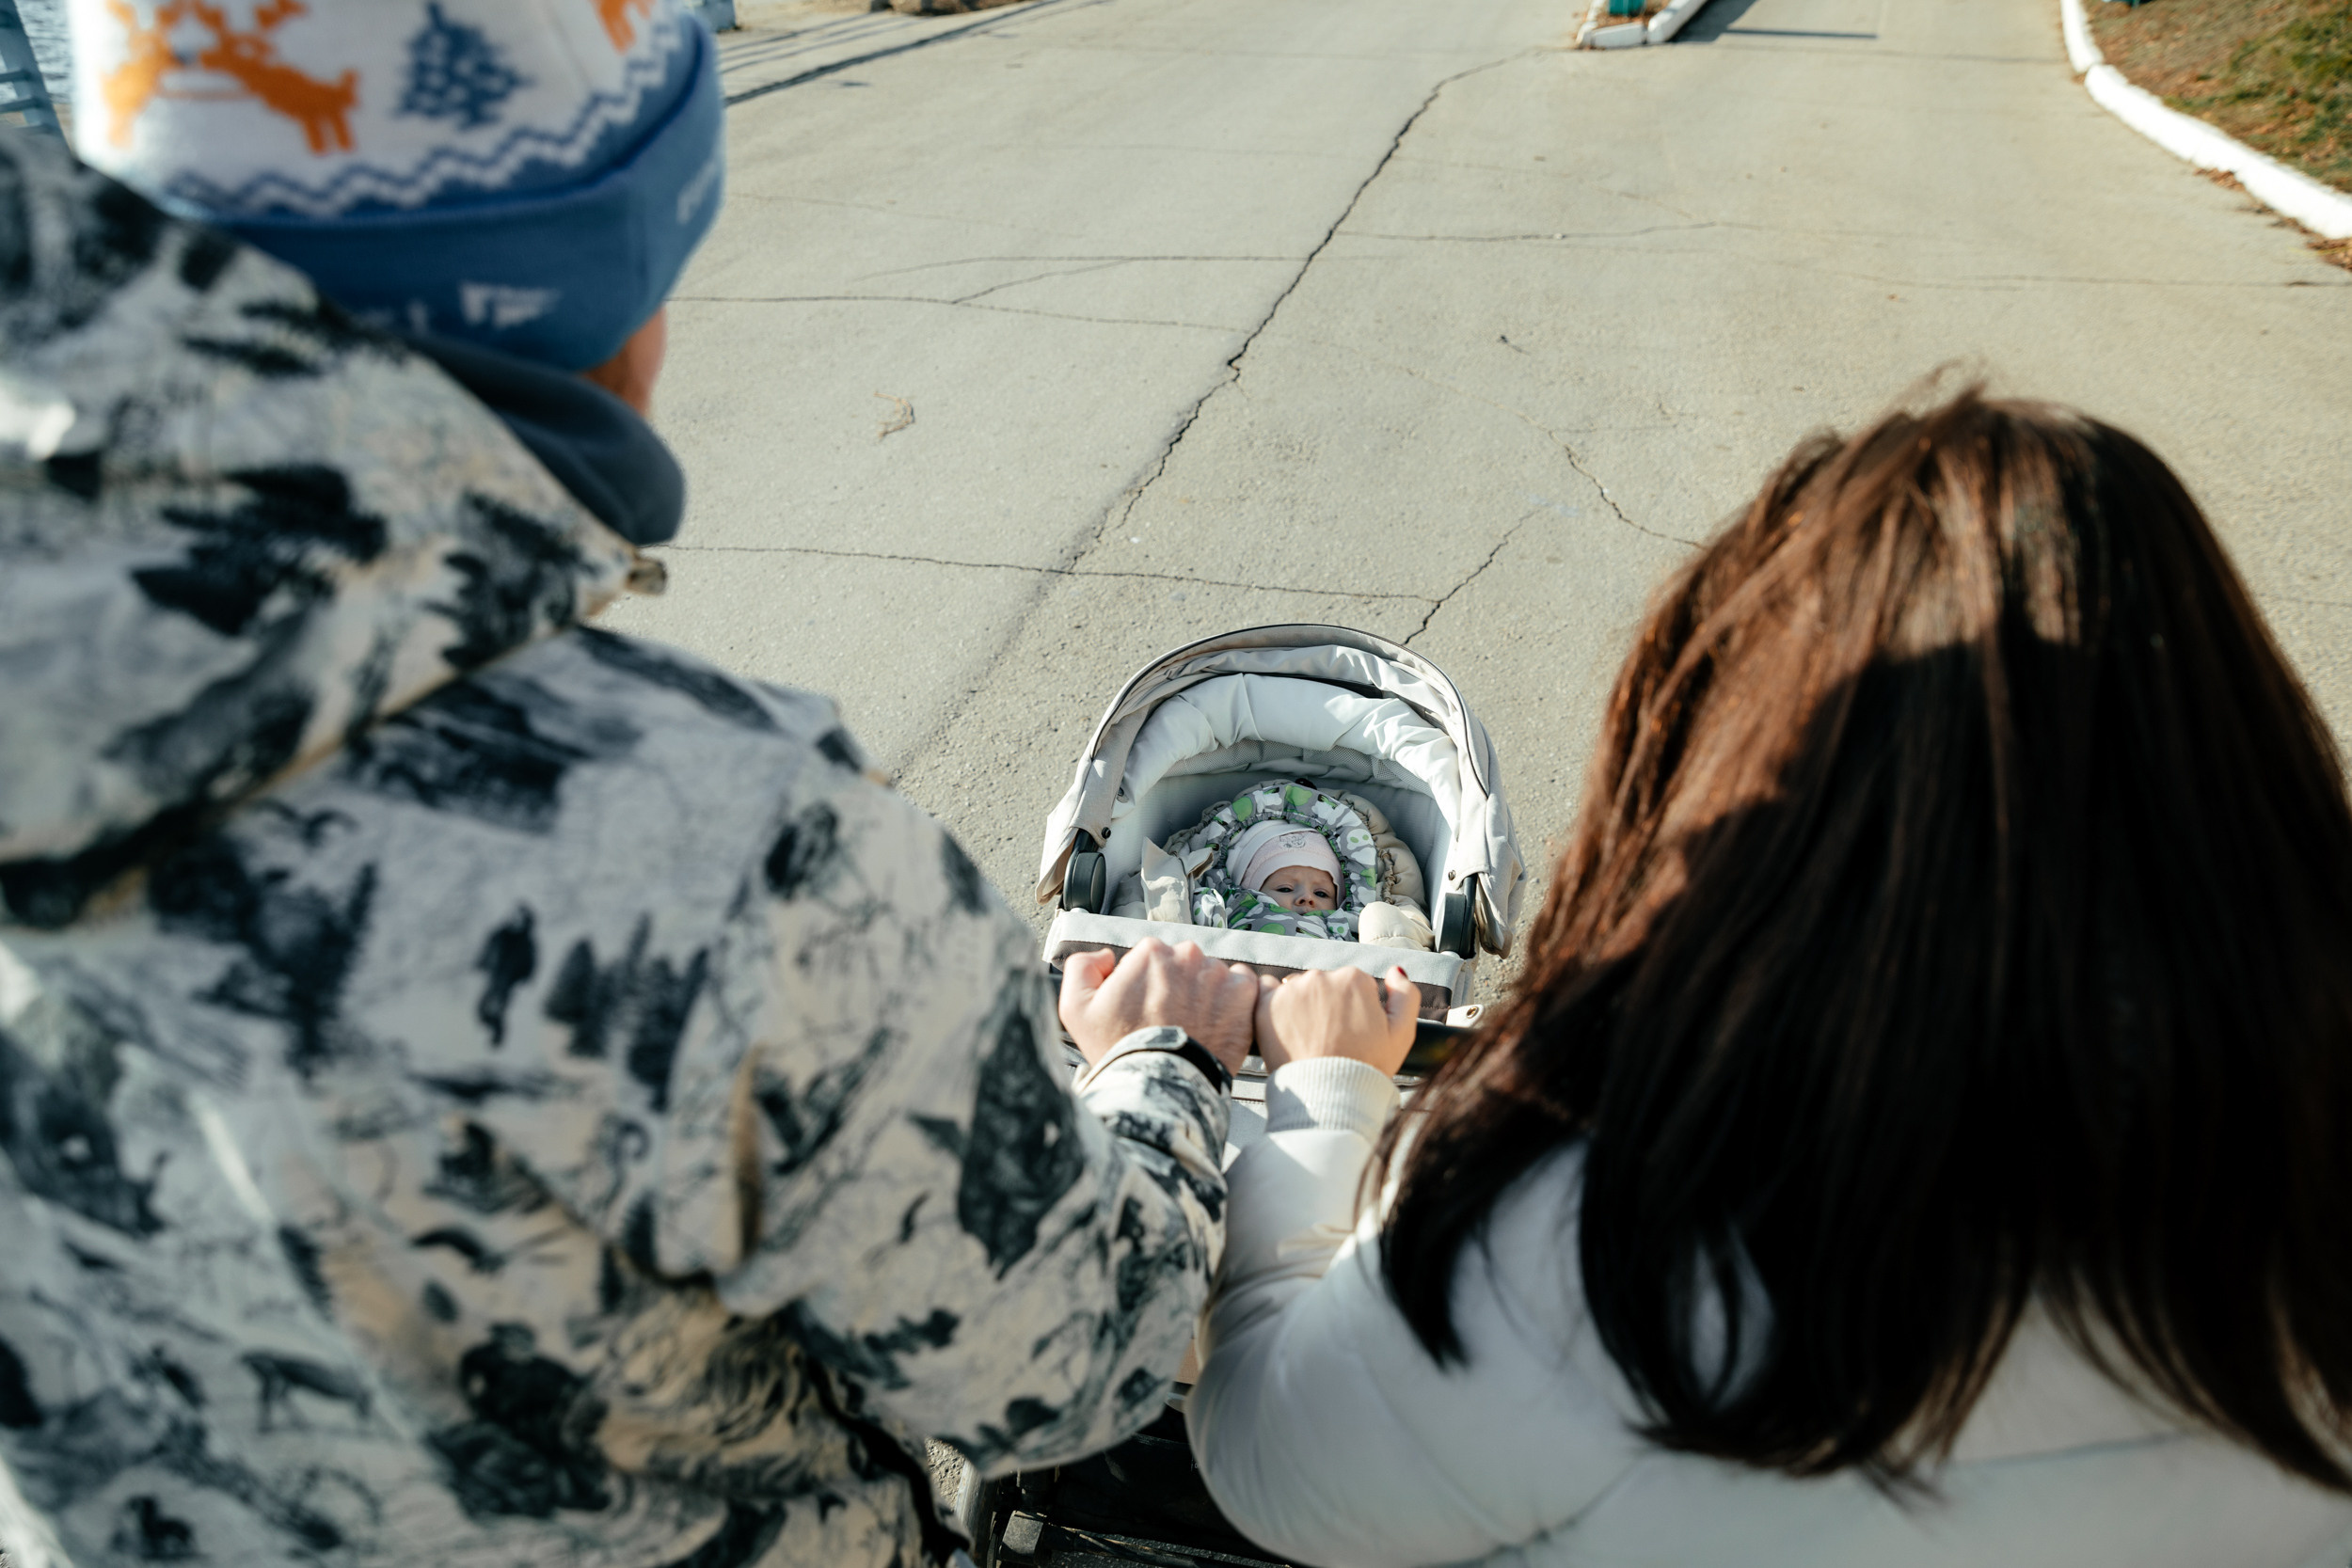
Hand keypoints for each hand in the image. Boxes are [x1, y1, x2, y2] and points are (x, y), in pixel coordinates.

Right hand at [1059, 939, 1262, 1072]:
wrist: (1162, 1086)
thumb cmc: (1120, 1050)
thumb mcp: (1076, 1008)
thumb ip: (1082, 966)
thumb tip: (1107, 955)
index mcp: (1150, 952)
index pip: (1151, 958)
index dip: (1145, 984)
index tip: (1146, 1009)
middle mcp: (1187, 955)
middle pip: (1183, 964)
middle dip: (1177, 986)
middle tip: (1170, 1019)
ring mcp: (1218, 973)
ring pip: (1211, 975)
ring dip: (1204, 993)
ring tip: (1194, 1025)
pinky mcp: (1243, 994)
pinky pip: (1242, 985)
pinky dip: (1233, 1000)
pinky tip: (1218, 1022)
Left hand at [1255, 965, 1416, 1077]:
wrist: (1328, 1095)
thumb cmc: (1366, 1067)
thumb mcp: (1402, 1033)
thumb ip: (1406, 995)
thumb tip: (1396, 971)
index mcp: (1354, 979)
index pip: (1353, 985)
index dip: (1354, 1009)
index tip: (1351, 1031)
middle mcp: (1321, 977)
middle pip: (1324, 985)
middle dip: (1327, 1006)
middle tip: (1330, 1038)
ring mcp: (1292, 989)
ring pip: (1298, 989)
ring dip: (1302, 1006)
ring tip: (1309, 1038)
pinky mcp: (1267, 1004)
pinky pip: (1265, 989)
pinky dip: (1273, 1002)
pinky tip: (1283, 1025)